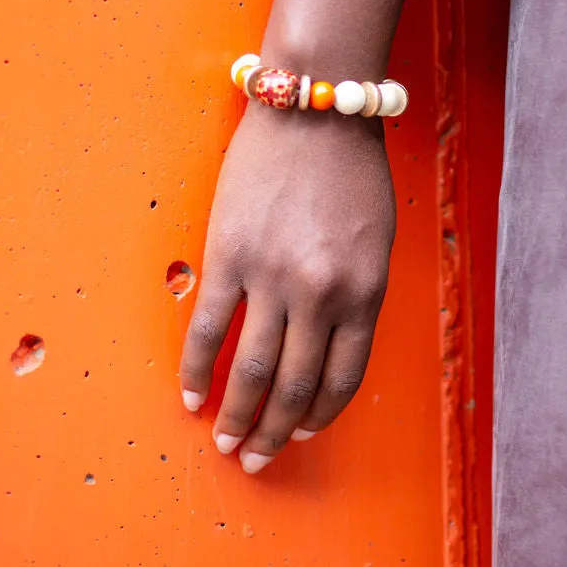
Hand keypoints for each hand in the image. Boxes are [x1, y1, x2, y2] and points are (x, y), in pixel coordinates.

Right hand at [178, 101, 394, 471]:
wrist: (315, 108)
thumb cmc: (351, 170)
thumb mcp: (375, 241)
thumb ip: (355, 295)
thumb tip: (324, 346)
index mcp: (364, 293)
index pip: (342, 378)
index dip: (320, 416)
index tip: (301, 434)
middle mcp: (321, 294)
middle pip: (296, 386)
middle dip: (274, 433)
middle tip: (256, 458)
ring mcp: (273, 277)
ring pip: (253, 370)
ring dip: (237, 415)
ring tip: (225, 441)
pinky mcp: (230, 256)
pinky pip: (208, 328)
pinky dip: (197, 369)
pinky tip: (191, 394)